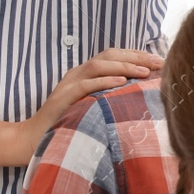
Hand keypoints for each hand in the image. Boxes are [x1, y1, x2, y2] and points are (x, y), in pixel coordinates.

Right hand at [19, 47, 162, 160]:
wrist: (34, 139)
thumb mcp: (94, 107)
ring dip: (124, 66)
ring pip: (98, 65)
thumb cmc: (69, 125)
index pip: (114, 56)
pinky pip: (85, 85)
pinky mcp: (63, 98)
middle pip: (109, 55)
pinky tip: (122, 81)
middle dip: (136, 56)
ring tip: (145, 71)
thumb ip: (111, 96)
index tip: (159, 61)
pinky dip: (104, 81)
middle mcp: (77, 74)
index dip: (137, 55)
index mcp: (86, 74)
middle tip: (159, 63)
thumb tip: (141, 95)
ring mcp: (69, 84)